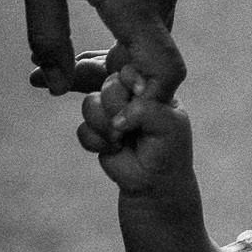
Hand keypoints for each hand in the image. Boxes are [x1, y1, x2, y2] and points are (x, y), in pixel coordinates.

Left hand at [22, 0, 185, 98]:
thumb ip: (47, 36)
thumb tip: (57, 87)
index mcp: (133, 0)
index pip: (166, 72)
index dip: (146, 102)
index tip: (106, 104)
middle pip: (151, 65)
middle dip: (112, 84)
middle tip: (59, 79)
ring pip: (150, 42)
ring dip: (115, 58)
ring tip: (66, 54)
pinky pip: (150, 17)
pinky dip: (125, 33)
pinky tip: (87, 19)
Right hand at [77, 66, 194, 195]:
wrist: (155, 183)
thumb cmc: (168, 149)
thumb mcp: (168, 125)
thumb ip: (145, 111)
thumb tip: (114, 119)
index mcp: (149, 85)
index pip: (129, 69)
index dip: (128, 82)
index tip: (139, 95)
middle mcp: (128, 95)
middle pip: (107, 84)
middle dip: (116, 106)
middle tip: (130, 125)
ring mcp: (110, 113)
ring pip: (90, 104)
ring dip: (105, 126)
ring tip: (121, 140)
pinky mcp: (96, 132)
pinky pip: (83, 129)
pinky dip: (96, 142)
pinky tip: (113, 149)